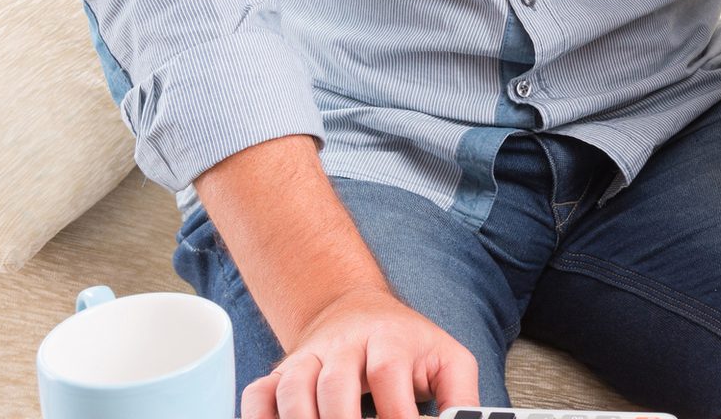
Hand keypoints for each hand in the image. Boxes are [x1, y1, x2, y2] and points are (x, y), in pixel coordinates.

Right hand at [242, 286, 479, 418]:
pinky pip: (258, 396)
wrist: (357, 312)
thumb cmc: (405, 344)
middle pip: (335, 385)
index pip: (387, 373)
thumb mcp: (446, 361)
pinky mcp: (280, 374)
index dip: (396, 414)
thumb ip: (461, 398)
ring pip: (293, 390)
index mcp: (390, 339)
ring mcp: (308, 359)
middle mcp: (344, 346)